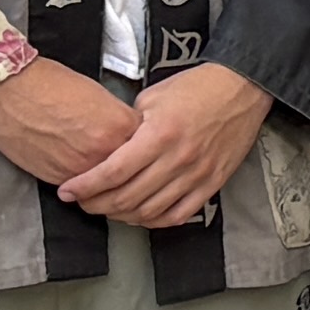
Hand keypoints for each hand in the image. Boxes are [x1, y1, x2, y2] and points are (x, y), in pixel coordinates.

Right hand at [0, 54, 142, 194]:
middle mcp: (104, 152)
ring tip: (106, 179)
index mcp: (119, 125)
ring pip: (108, 189)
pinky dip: (85, 188)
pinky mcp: (59, 180)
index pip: (148, 148)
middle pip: (132, 173)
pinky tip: (83, 178)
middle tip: (130, 171)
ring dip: (109, 186)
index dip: (146, 149)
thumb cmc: (48, 84)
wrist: (9, 91)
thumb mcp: (98, 94)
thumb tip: (127, 136)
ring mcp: (81, 169)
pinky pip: (82, 191)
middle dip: (132, 173)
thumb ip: (118, 120)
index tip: (143, 149)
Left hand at [53, 60, 277, 229]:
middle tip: (82, 203)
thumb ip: (129, 126)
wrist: (242, 89)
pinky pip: (178, 215)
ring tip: (107, 209)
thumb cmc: (197, 88)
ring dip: (122, 216)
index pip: (112, 172)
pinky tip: (140, 216)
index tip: (67, 191)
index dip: (85, 187)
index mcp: (159, 134)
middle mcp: (177, 159)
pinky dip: (155, 221)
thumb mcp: (152, 97)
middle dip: (96, 205)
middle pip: (127, 197)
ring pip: (150, 211)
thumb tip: (109, 148)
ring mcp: (197, 175)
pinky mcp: (212, 184)